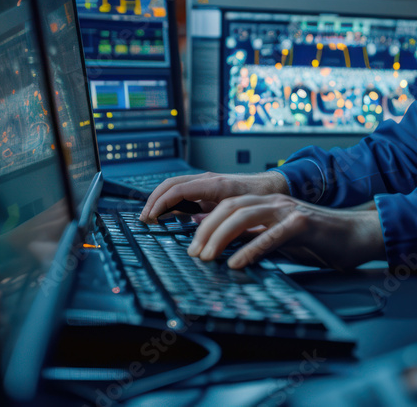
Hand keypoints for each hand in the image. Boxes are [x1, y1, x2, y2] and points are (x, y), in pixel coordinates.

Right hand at [139, 171, 288, 222]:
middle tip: (144, 219)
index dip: (161, 203)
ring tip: (150, 218)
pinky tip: (166, 215)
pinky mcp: (207, 187)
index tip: (151, 218)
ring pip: (174, 186)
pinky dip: (170, 201)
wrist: (273, 185)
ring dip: (160, 200)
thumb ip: (224, 222)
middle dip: (154, 200)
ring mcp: (206, 182)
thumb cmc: (261, 199)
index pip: (178, 189)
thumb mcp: (244, 212)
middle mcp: (207, 180)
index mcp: (215, 185)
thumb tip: (204, 237)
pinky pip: (183, 190)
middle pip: (171, 185)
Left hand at [187, 194, 384, 270]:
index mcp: (267, 203)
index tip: (190, 244)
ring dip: (220, 237)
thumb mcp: (281, 238)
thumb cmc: (321, 240)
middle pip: (230, 207)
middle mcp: (275, 202)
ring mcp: (289, 211)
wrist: (358, 235)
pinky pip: (272, 236)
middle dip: (206, 229)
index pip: (227, 205)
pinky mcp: (304, 224)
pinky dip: (250, 249)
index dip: (204, 221)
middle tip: (193, 253)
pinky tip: (236, 264)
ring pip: (245, 215)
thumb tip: (227, 250)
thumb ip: (257, 238)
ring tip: (206, 257)